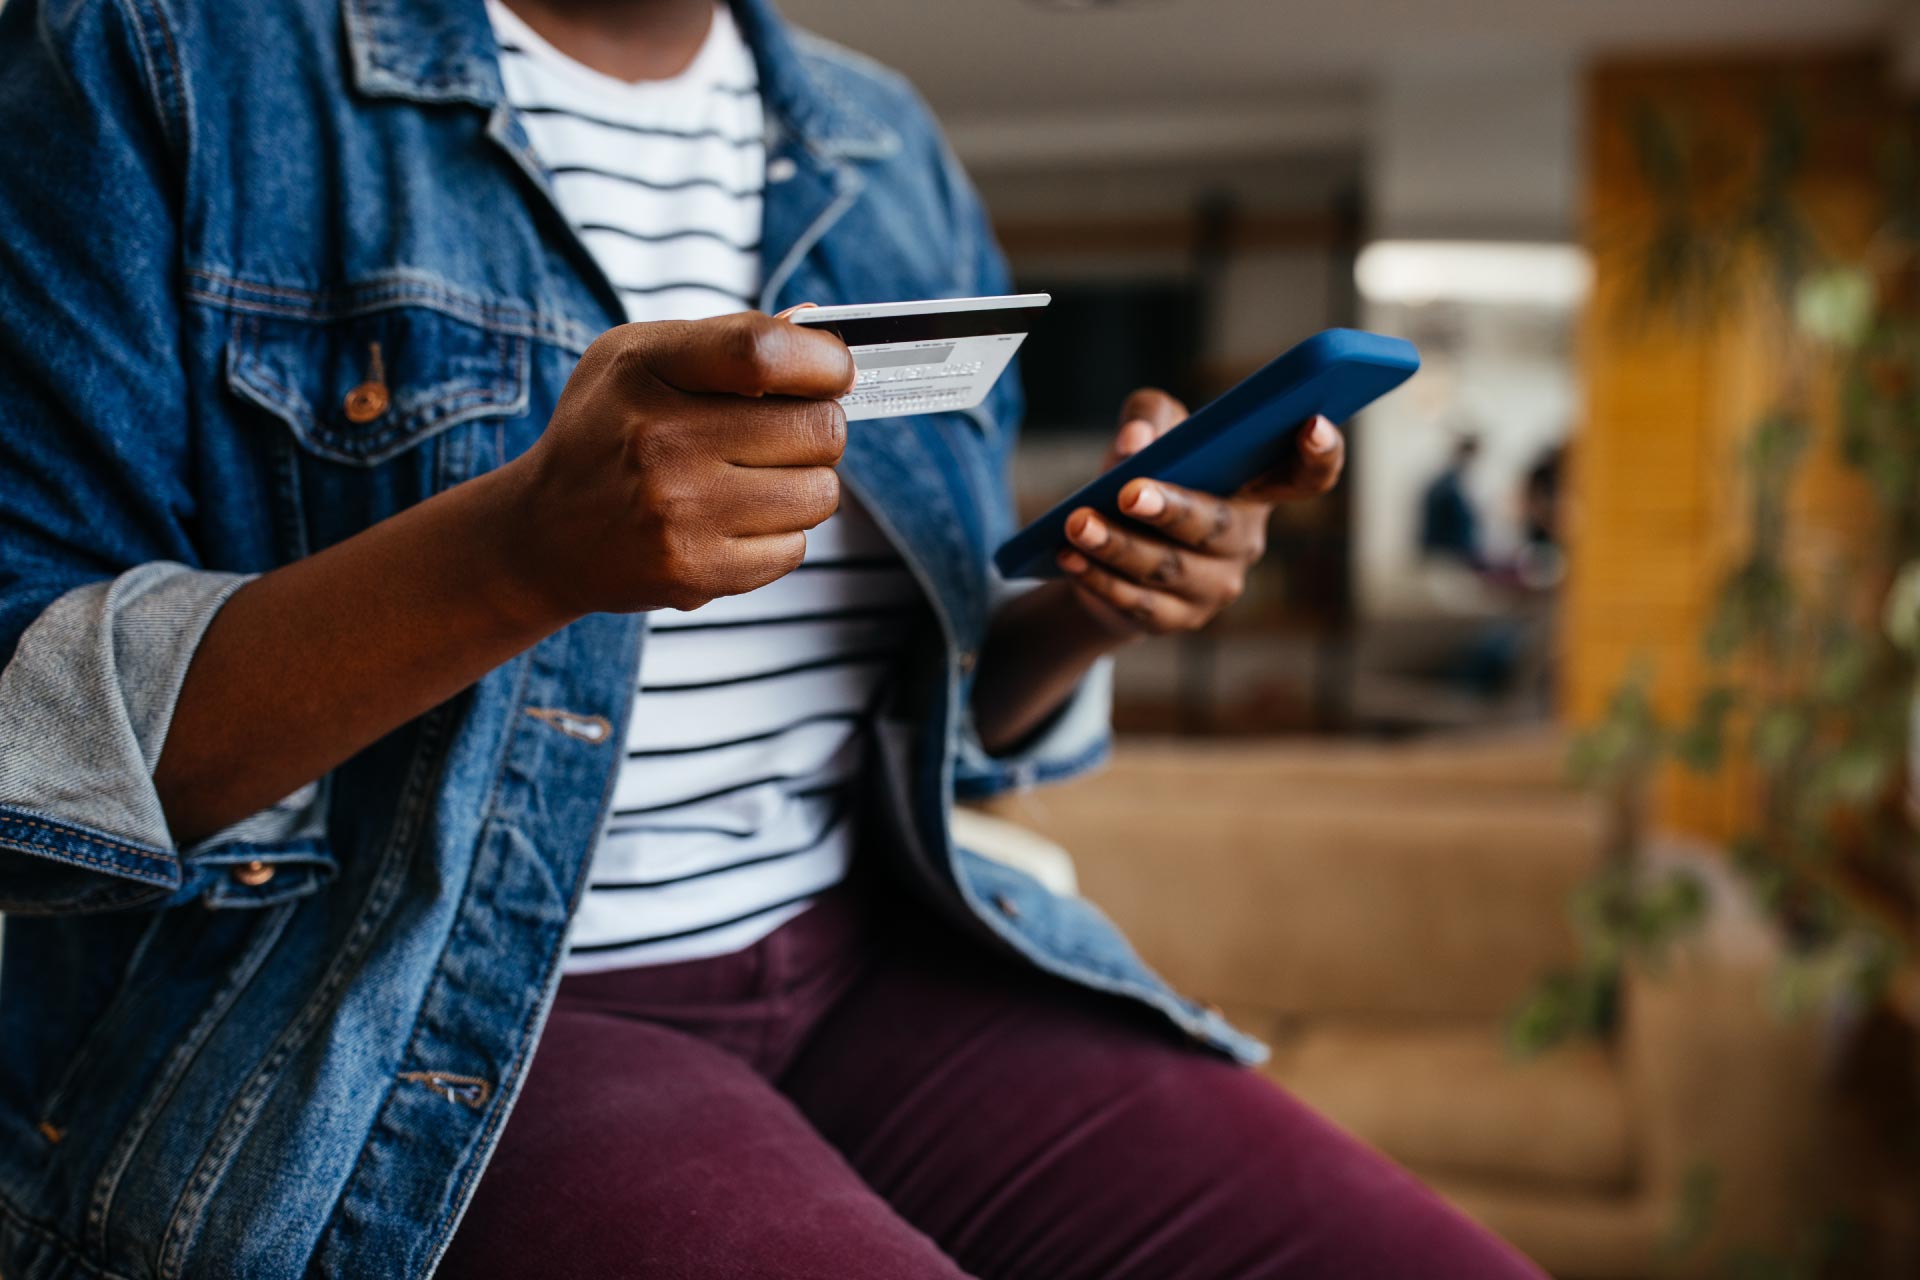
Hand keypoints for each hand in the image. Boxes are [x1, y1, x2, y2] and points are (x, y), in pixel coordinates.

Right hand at [497, 311, 854, 621]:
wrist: (544, 534)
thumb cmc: (606, 432)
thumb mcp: (638, 358)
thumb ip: (728, 339)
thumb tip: (821, 329)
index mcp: (647, 371)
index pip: (764, 352)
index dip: (824, 360)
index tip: (834, 372)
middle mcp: (661, 443)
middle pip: (818, 429)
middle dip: (818, 428)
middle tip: (787, 433)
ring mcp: (680, 514)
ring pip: (820, 494)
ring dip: (804, 485)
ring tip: (756, 479)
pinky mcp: (697, 572)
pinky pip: (795, 548)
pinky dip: (778, 535)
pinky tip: (734, 521)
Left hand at [1057, 388, 1343, 636]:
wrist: (1108, 554)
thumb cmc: (1144, 481)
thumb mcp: (1150, 436)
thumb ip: (1149, 416)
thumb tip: (1137, 443)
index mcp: (1255, 488)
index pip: (1308, 476)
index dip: (1320, 454)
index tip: (1313, 423)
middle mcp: (1245, 540)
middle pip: (1217, 526)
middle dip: (1171, 509)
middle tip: (1128, 493)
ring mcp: (1216, 586)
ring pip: (1169, 568)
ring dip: (1118, 546)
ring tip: (1077, 522)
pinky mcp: (1177, 619)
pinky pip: (1139, 603)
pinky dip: (1100, 578)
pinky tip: (1070, 556)